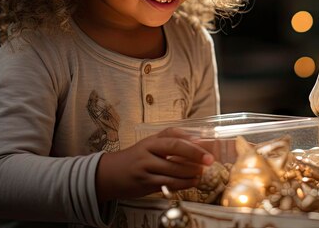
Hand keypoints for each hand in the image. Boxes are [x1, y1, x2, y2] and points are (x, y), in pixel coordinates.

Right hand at [95, 127, 213, 201]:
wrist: (109, 174)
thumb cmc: (135, 158)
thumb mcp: (149, 145)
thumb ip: (169, 142)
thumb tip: (197, 142)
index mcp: (150, 140)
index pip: (172, 135)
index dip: (189, 138)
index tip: (204, 143)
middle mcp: (147, 151)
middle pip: (174, 149)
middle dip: (195, 154)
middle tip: (209, 160)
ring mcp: (145, 168)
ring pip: (174, 169)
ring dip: (192, 172)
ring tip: (202, 172)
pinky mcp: (145, 184)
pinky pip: (169, 184)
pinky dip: (184, 183)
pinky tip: (192, 182)